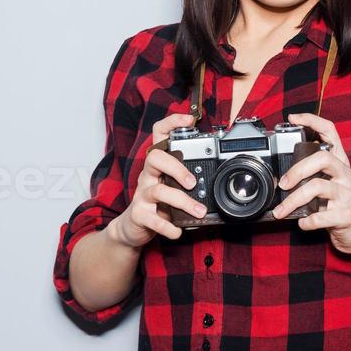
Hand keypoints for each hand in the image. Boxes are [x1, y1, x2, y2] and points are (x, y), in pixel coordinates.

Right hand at [113, 113, 206, 246]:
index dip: (171, 123)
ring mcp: (142, 195)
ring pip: (159, 191)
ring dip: (182, 201)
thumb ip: (188, 178)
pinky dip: (168, 226)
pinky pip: (153, 219)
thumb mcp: (173, 186)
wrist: (133, 228)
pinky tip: (178, 231)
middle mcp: (148, 176)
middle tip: (193, 182)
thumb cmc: (159, 204)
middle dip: (176, 168)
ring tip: (198, 211)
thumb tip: (216, 173)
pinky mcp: (138, 214)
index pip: (159, 135)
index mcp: (158, 165)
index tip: (189, 119)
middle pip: (155, 158)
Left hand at [271, 112, 350, 256]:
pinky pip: (320, 216)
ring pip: (317, 187)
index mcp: (340, 163)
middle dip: (297, 170)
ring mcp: (348, 195)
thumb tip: (279, 176)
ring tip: (281, 211)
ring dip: (293, 200)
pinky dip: (305, 221)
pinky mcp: (345, 215)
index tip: (293, 118)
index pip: (331, 133)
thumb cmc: (338, 205)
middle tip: (282, 184)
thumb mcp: (328, 185)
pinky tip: (302, 223)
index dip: (313, 121)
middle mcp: (346, 175)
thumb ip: (311, 176)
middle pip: (323, 159)